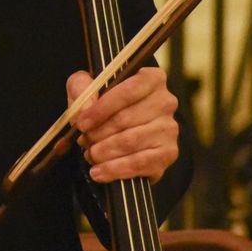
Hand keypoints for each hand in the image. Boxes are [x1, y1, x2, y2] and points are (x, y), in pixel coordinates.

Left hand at [66, 66, 179, 183]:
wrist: (123, 129)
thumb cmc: (106, 104)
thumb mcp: (89, 86)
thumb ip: (81, 88)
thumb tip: (84, 109)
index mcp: (152, 79)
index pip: (128, 91)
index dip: (101, 109)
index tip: (81, 123)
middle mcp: (166, 102)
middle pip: (126, 120)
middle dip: (98, 133)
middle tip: (83, 141)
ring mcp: (169, 129)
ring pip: (130, 142)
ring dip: (104, 152)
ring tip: (90, 155)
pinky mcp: (168, 153)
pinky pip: (139, 163)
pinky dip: (115, 169)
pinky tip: (99, 172)